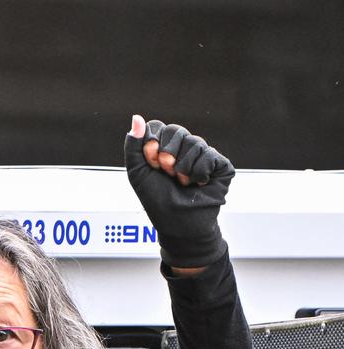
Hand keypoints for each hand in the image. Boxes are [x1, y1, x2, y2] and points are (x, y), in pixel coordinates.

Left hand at [125, 115, 234, 268]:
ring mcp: (204, 155)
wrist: (178, 225)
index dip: (152, 144)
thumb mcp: (137, 173)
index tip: (152, 163)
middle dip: (167, 155)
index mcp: (164, 148)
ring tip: (182, 183)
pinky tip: (198, 184)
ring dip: (183, 167)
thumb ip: (133, 145)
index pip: (158, 127)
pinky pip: (210, 155)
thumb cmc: (157, 201)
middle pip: (176, 130)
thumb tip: (137, 117)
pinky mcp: (220, 166)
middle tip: (167, 173)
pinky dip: (199, 171)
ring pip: (195, 142)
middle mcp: (184, 149)